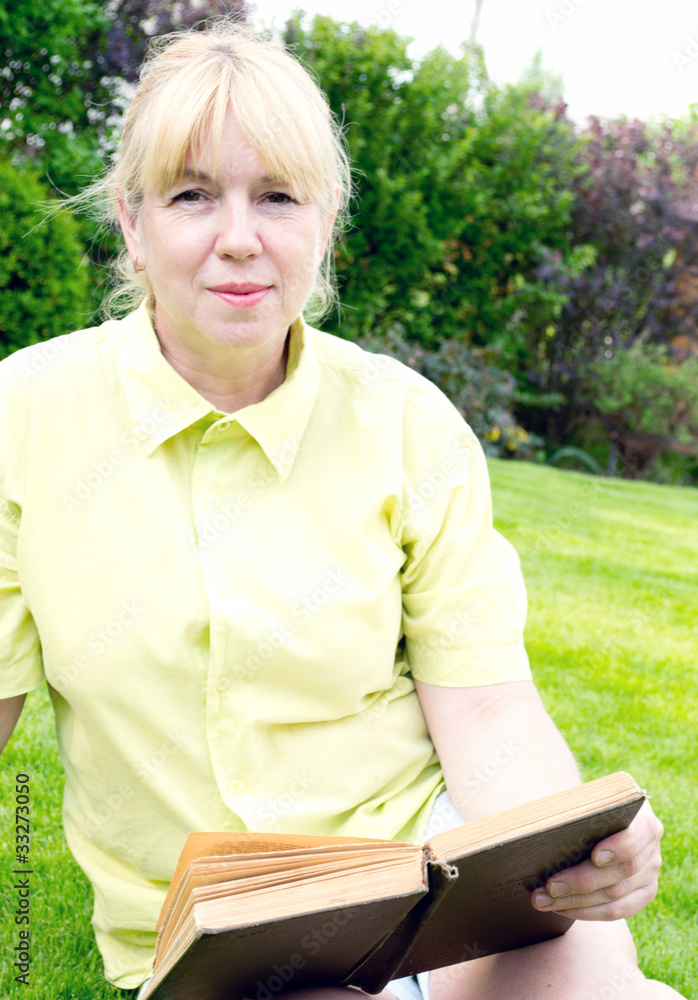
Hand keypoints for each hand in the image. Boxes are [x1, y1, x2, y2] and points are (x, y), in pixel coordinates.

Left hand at [531, 800, 663, 919]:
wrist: (606, 820)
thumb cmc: (590, 808)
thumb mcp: (586, 801)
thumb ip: (574, 809)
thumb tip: (538, 820)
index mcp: (644, 820)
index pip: (638, 835)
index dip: (618, 847)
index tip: (595, 856)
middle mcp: (652, 850)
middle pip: (621, 872)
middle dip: (581, 882)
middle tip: (549, 886)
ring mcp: (650, 876)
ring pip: (616, 896)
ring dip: (576, 902)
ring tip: (544, 901)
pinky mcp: (642, 895)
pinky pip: (617, 911)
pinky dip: (586, 912)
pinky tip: (560, 908)